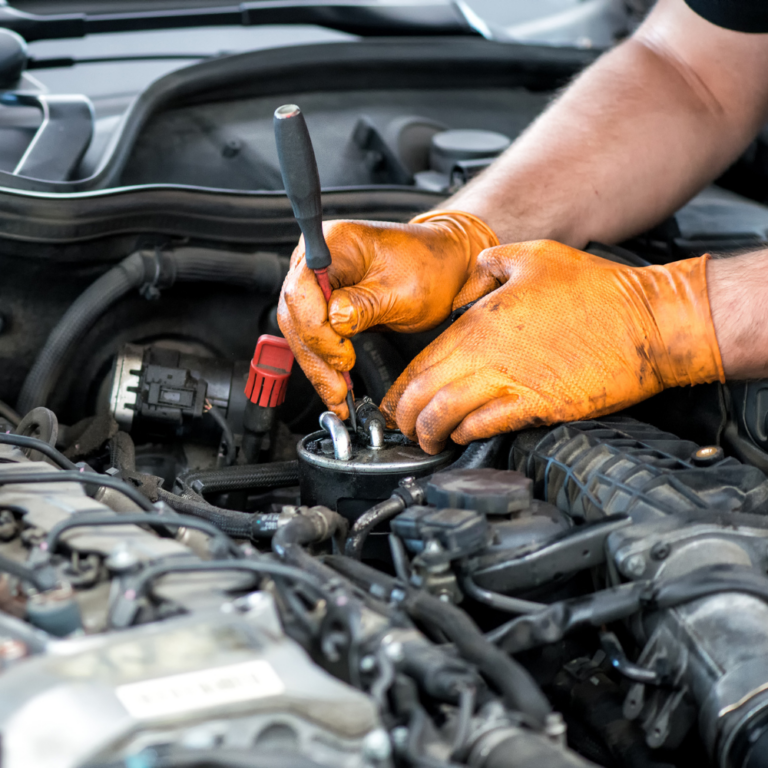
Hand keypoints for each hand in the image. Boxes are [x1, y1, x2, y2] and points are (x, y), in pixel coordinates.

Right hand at [277, 211, 497, 417]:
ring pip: (299, 331)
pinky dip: (324, 362)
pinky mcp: (324, 303)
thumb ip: (365, 305)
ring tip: (337, 396)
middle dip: (316, 356)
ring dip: (317, 366)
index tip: (342, 356)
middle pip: (296, 313)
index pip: (302, 290)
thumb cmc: (429, 268)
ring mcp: (318, 281)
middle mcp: (317, 259)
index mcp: (334, 243)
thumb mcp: (403, 290)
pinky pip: (314, 336)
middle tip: (337, 388)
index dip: (317, 329)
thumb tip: (335, 322)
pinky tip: (335, 384)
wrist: (443, 267)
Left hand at [381, 240, 724, 453]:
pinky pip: (489, 425)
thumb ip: (490, 265)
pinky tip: (462, 435)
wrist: (648, 322)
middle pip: (425, 393)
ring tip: (425, 440)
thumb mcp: (534, 256)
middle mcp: (489, 355)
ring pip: (449, 414)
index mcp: (481, 321)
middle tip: (400, 427)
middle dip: (404, 416)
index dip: (400, 387)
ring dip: (430, 431)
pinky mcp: (540, 405)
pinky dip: (467, 433)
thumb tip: (471, 275)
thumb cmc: (596, 290)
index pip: (422, 360)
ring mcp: (514, 382)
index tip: (393, 400)